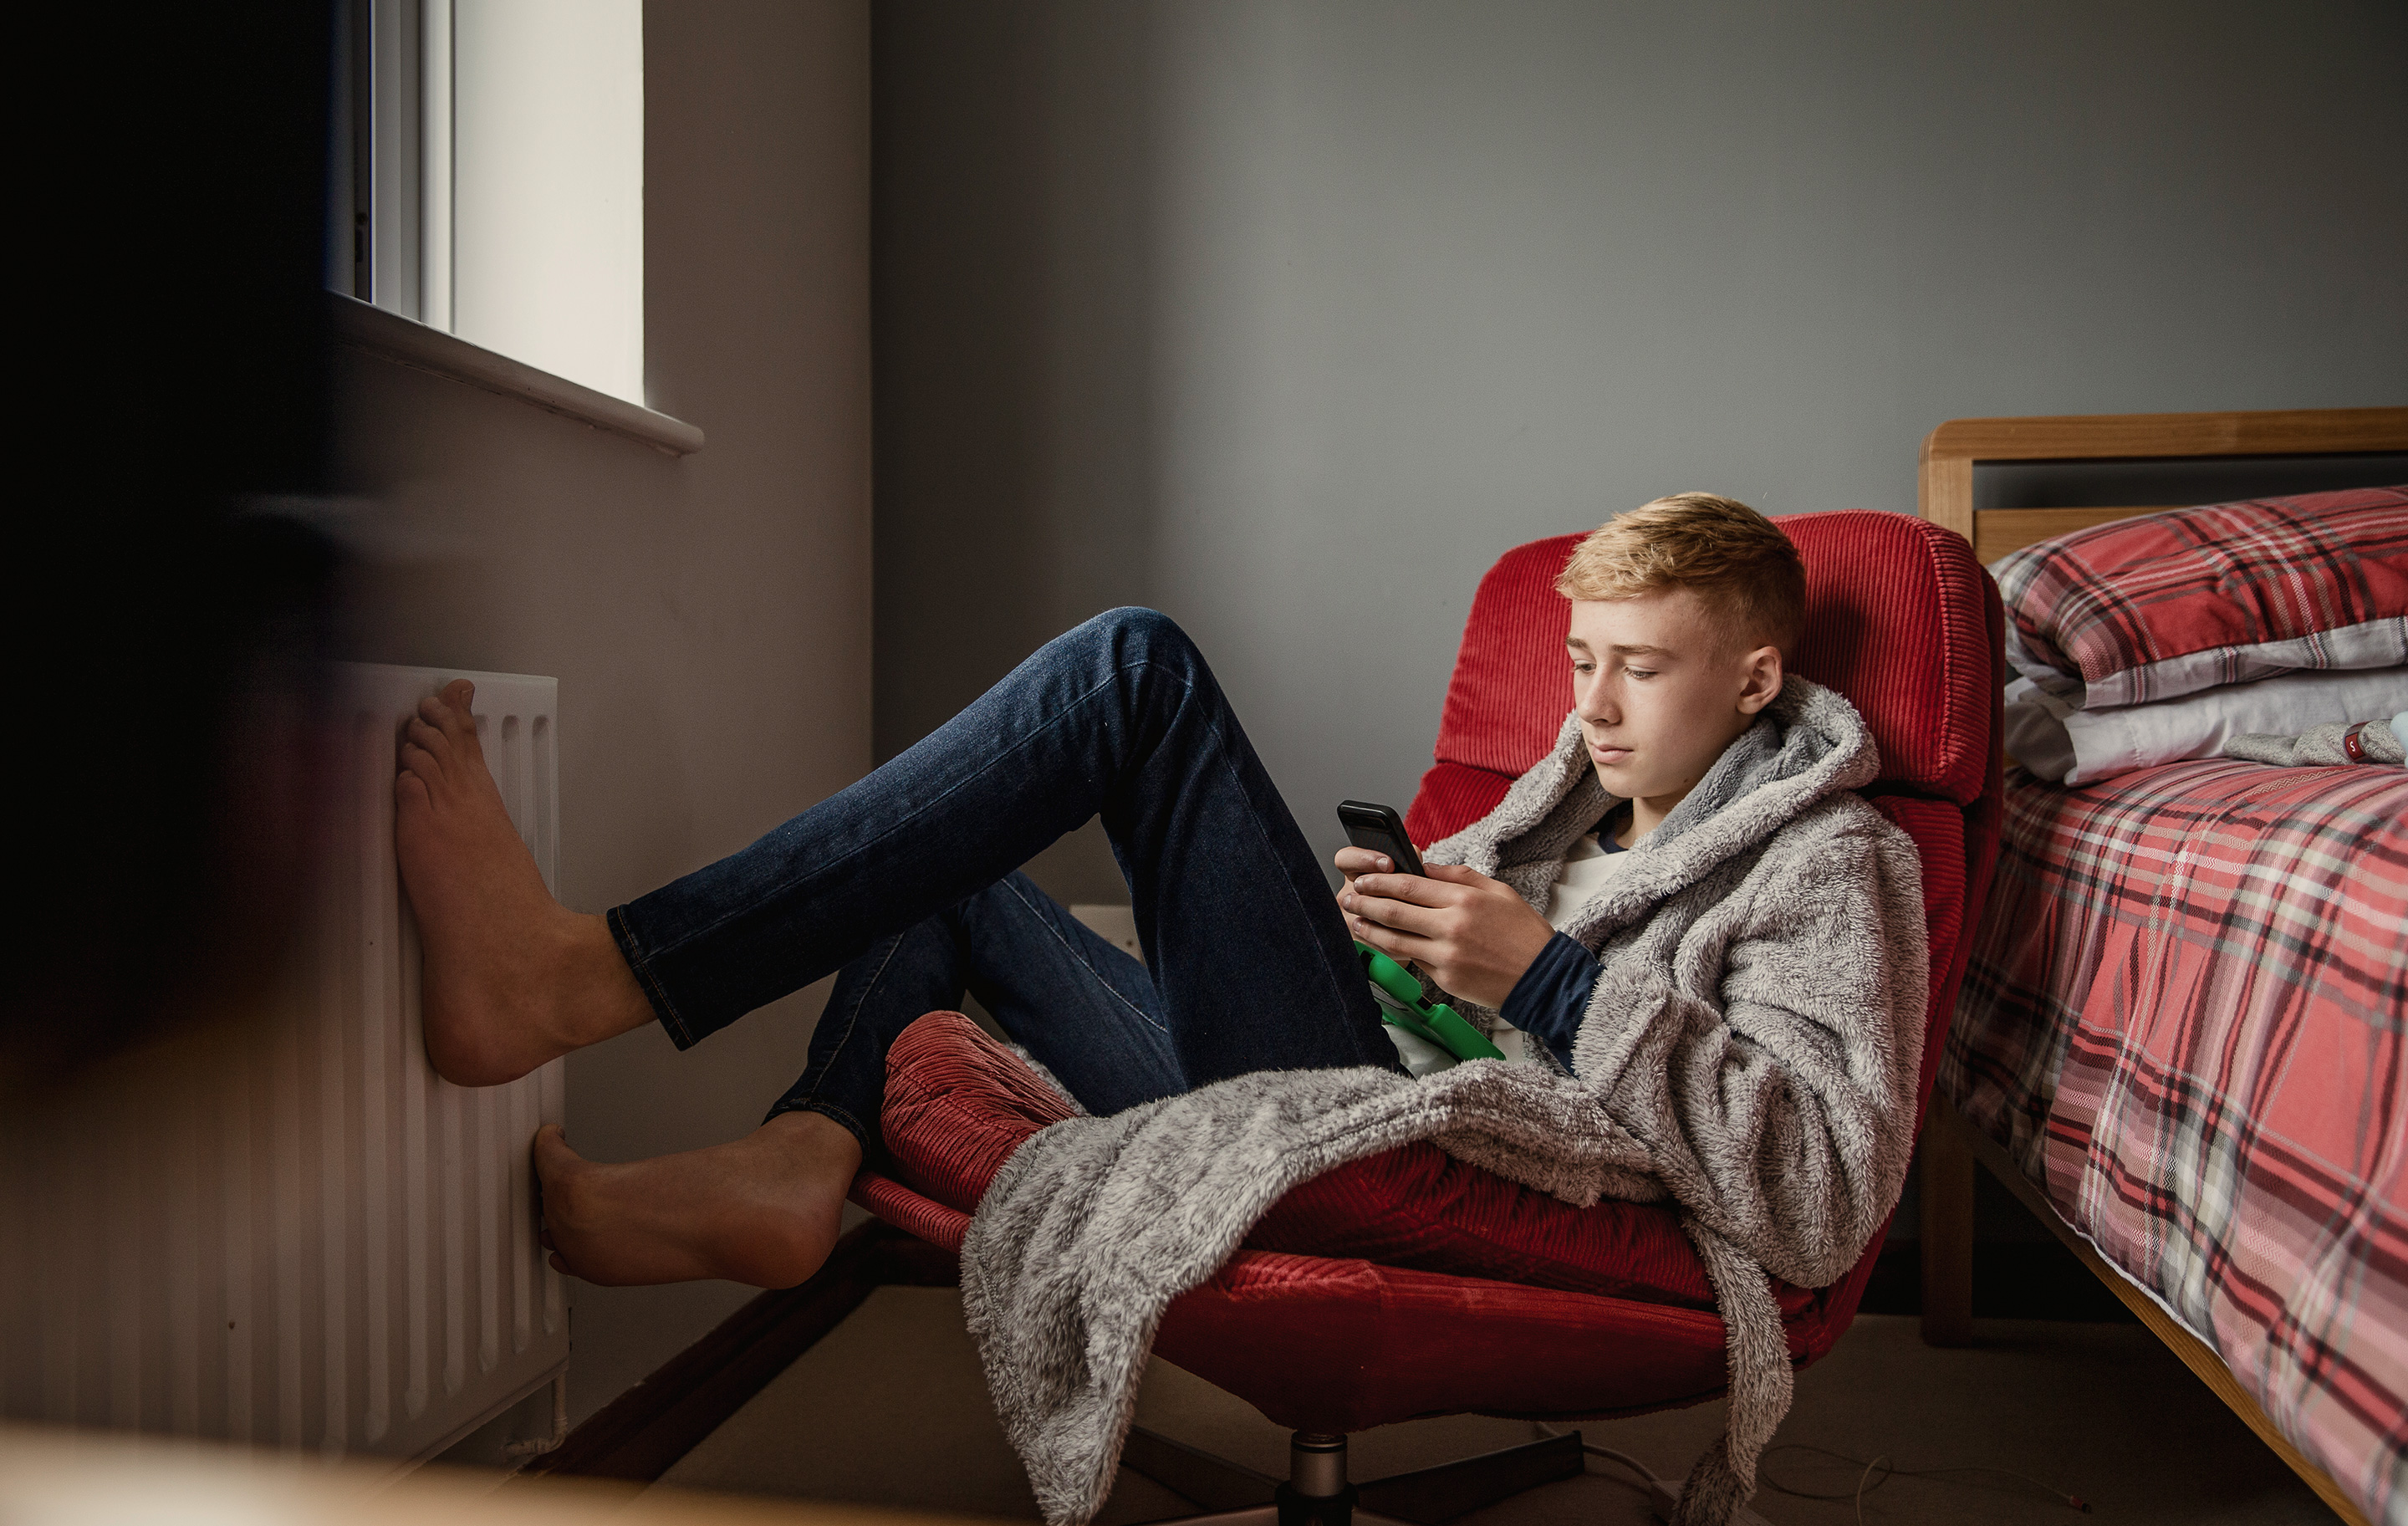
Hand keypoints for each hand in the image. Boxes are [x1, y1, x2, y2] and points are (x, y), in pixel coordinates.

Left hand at [1338, 862, 1555, 1009]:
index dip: (1380, 881)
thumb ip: (1457, 877)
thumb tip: (1423, 867)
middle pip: (1395, 911)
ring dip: (1370, 929)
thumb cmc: (1523, 932)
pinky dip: (1395, 951)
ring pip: (1396, 940)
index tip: (1363, 878)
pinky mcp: (1446, 978)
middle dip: (1366, 902)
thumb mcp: (1497, 891)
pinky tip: (1381, 944)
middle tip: (1349, 897)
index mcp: (1464, 899)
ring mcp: (1447, 955)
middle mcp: (1452, 926)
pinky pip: (1414, 960)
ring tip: (1355, 921)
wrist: (1543, 978)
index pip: (1409, 885)